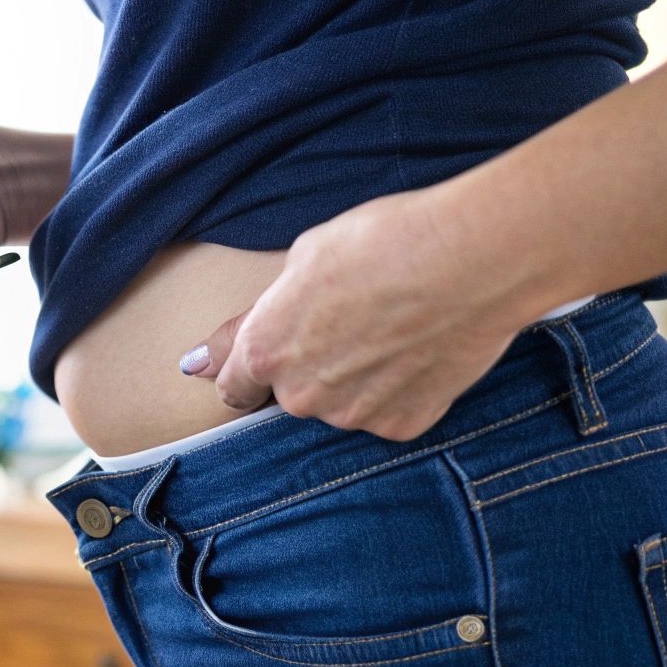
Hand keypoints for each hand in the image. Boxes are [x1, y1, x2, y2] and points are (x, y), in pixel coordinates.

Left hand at [186, 188, 546, 440]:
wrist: (468, 259)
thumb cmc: (381, 242)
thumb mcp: (301, 260)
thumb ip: (257, 318)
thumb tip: (198, 362)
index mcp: (265, 350)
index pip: (234, 387)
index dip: (244, 374)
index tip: (255, 368)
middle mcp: (302, 394)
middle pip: (296, 392)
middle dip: (314, 365)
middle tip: (355, 320)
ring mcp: (355, 415)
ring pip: (344, 403)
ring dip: (358, 378)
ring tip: (395, 327)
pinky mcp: (405, 423)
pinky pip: (391, 410)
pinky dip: (402, 388)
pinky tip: (421, 348)